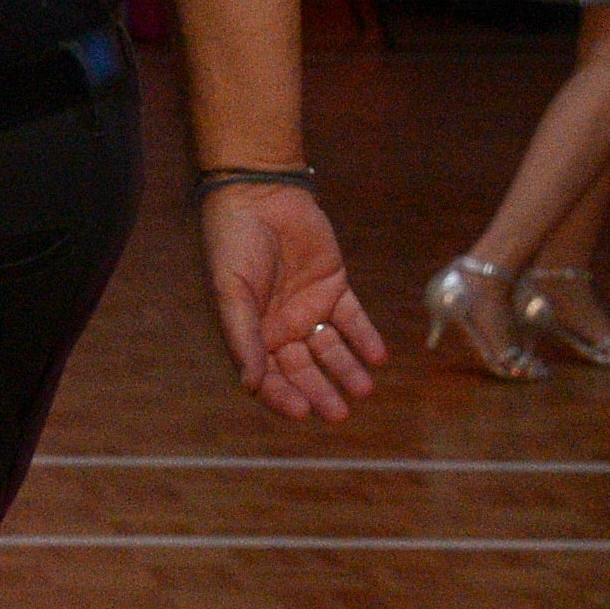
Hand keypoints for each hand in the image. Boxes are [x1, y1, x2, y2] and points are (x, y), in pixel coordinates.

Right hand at [198, 183, 385, 422]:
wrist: (260, 195)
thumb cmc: (234, 243)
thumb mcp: (232, 293)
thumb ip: (242, 337)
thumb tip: (249, 384)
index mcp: (251, 331)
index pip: (267, 375)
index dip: (282, 395)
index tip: (301, 412)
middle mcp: (280, 326)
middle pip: (303, 369)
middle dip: (320, 391)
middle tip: (339, 413)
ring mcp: (308, 307)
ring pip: (332, 349)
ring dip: (347, 370)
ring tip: (363, 389)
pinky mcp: (334, 287)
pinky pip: (354, 319)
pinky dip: (366, 339)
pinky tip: (377, 357)